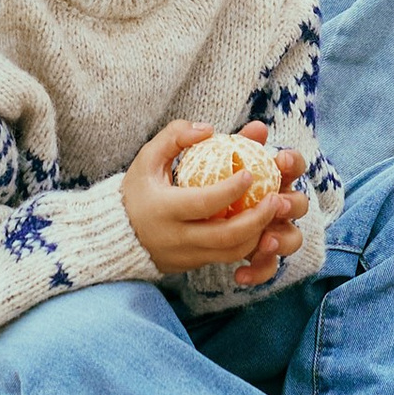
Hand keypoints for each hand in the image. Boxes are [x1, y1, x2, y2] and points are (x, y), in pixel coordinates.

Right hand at [123, 122, 309, 284]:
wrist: (117, 234)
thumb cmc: (137, 189)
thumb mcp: (147, 158)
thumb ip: (175, 136)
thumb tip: (208, 130)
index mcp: (163, 210)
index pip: (204, 203)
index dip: (231, 189)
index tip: (251, 172)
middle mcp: (176, 238)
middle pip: (225, 236)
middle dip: (256, 219)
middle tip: (276, 198)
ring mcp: (186, 255)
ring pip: (230, 252)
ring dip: (257, 234)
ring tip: (272, 211)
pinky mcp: (193, 265)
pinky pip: (225, 258)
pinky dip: (246, 243)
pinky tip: (259, 223)